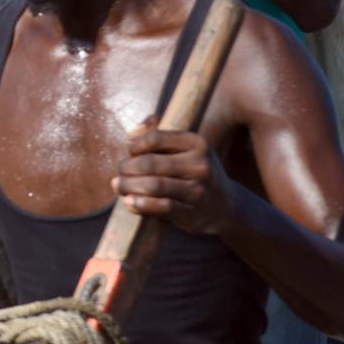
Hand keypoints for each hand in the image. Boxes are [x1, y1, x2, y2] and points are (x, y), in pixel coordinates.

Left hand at [112, 122, 237, 233]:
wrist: (225, 206)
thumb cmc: (194, 171)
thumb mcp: (186, 148)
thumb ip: (157, 132)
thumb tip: (132, 132)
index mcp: (197, 143)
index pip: (154, 138)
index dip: (135, 146)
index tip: (130, 153)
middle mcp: (200, 164)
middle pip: (148, 163)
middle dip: (126, 168)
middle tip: (119, 172)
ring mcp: (197, 190)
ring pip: (151, 185)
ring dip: (127, 186)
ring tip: (118, 185)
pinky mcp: (191, 212)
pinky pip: (159, 207)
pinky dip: (139, 204)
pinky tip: (129, 202)